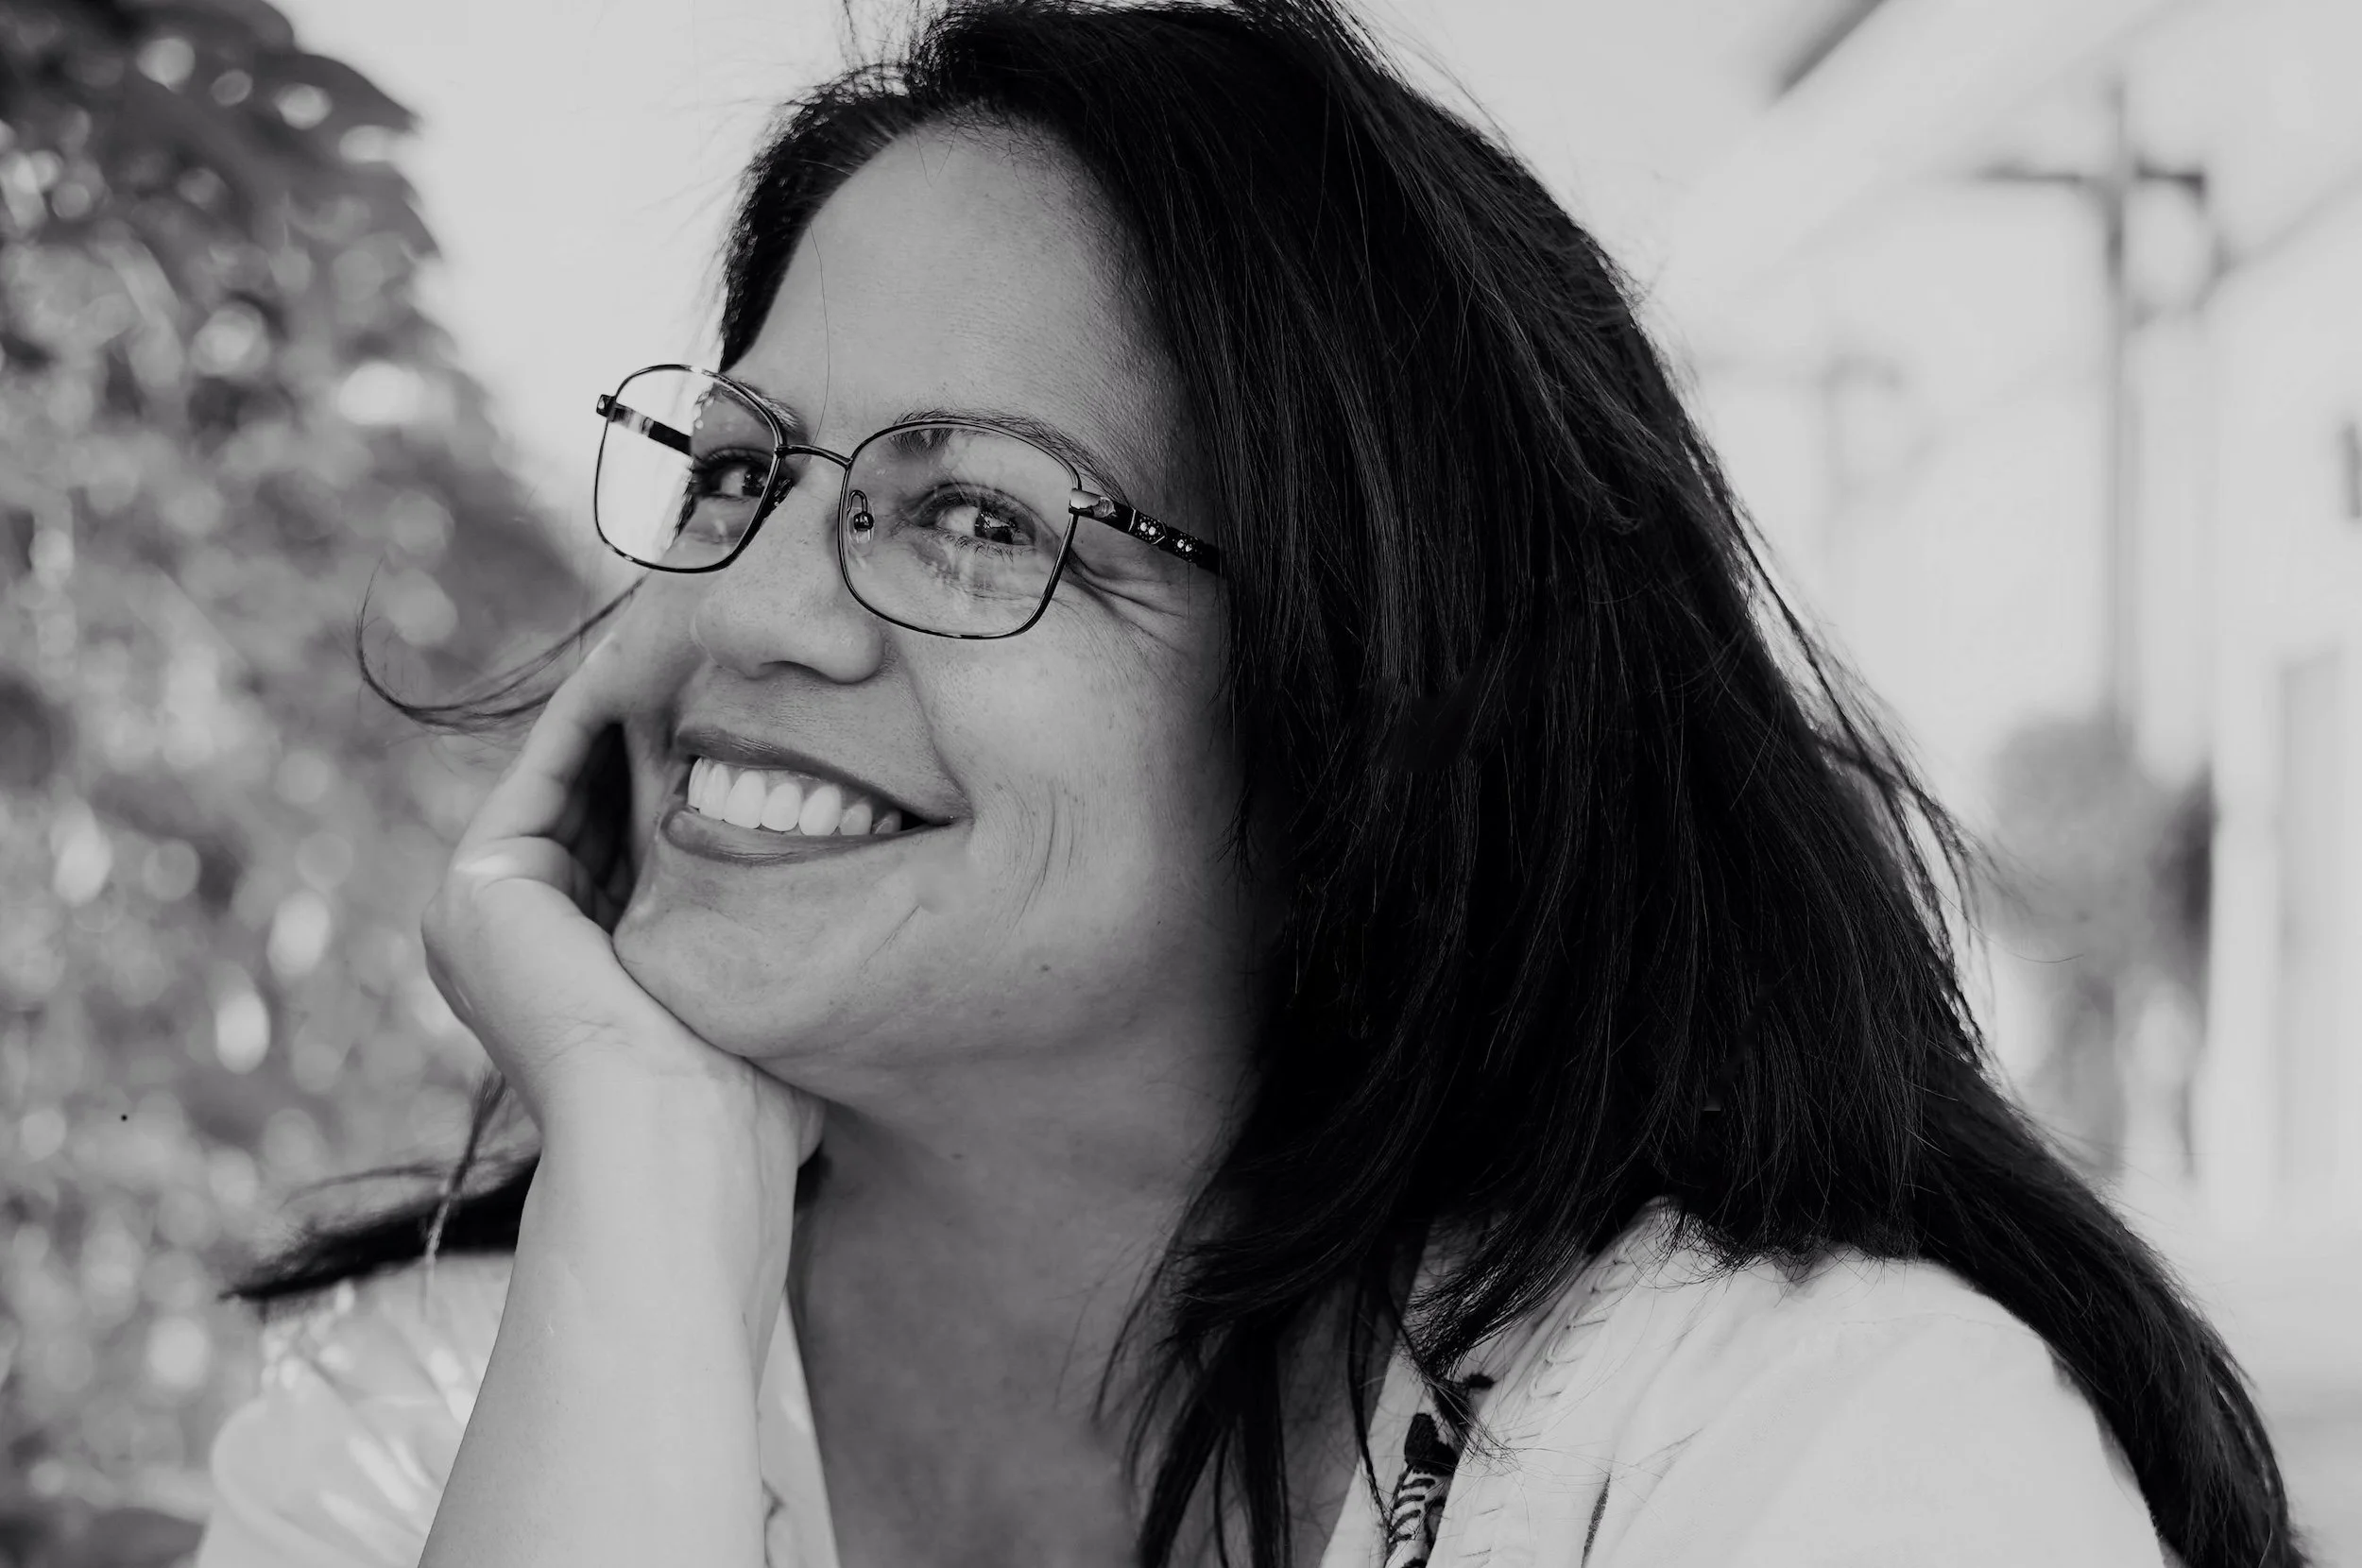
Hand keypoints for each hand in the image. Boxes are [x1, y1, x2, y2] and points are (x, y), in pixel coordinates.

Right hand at [421, 636, 821, 1166]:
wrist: (681, 1140)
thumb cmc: (744, 1101)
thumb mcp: (748, 995)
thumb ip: (749, 938)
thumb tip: (825, 889)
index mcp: (565, 973)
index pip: (629, 844)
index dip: (690, 771)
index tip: (764, 707)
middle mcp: (511, 942)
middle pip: (598, 799)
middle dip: (665, 724)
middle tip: (731, 645)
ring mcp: (481, 914)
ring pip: (578, 771)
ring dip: (639, 698)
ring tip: (703, 628)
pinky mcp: (476, 888)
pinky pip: (554, 765)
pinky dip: (608, 703)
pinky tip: (668, 654)